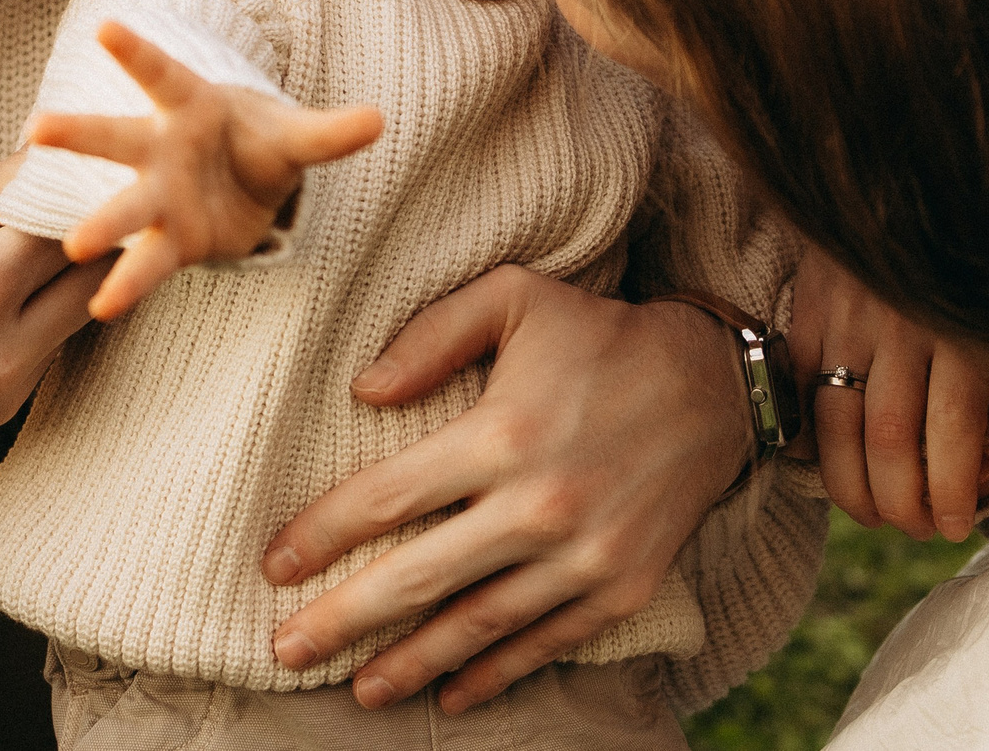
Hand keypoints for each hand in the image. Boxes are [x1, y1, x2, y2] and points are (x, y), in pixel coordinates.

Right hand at [0, 154, 114, 478]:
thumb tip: (51, 154)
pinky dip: (41, 319)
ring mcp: (3, 396)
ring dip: (69, 279)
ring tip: (37, 241)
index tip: (77, 162)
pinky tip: (7, 293)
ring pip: (79, 319)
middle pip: (98, 278)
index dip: (78, 188)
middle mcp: (3, 355)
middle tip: (71, 199)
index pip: (71, 224)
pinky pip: (47, 355)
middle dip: (92, 234)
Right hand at [26, 20, 381, 319]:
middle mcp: (161, 150)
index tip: (103, 26)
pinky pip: (147, 265)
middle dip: (80, 134)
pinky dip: (128, 286)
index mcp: (190, 106)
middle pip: (117, 138)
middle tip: (39, 128)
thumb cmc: (259, 142)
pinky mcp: (170, 243)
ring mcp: (159, 198)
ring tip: (78, 245)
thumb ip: (328, 133)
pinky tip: (105, 310)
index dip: (135, 51)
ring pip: (125, 209)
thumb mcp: (294, 136)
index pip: (160, 73)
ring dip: (103, 225)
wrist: (247, 187)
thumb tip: (380, 118)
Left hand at [260, 266, 747, 712]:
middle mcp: (539, 505)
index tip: (273, 564)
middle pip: (417, 578)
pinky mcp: (621, 588)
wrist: (715, 383)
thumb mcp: (515, 296)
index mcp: (501, 433)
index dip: (321, 534)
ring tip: (356, 686)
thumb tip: (363, 389)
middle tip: (285, 649)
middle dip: (342, 620)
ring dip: (409, 662)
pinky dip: (494, 674)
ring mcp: (583, 556)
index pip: (387, 497)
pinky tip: (450, 694)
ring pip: (476, 626)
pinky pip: (543, 643)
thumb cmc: (600, 334)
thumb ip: (432, 334)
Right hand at [787, 238, 988, 540]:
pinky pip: (800, 388)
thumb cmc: (980, 247)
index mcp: (959, 325)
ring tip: (871, 515)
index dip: (950, 492)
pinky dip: (809, 437)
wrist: (900, 167)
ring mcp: (846, 316)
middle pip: (887, 440)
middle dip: (899, 503)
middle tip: (913, 529)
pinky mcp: (810, 308)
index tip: (955, 527)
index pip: (949, 432)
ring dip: (850, 486)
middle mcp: (898, 325)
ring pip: (836, 424)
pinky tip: (827, 465)